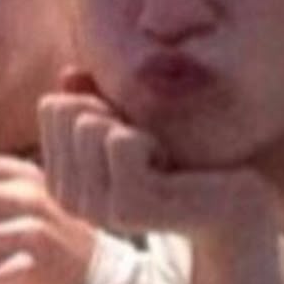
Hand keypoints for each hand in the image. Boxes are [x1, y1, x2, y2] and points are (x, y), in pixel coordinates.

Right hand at [39, 70, 283, 283]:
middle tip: (144, 144)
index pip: (52, 105)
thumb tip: (68, 74)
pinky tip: (170, 168)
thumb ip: (91, 96)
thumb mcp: (124, 118)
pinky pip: (119, 141)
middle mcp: (69, 199)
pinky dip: (150, 139)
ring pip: (88, 124)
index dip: (94, 102)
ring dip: (132, 126)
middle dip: (110, 109)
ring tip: (158, 158)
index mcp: (60, 179)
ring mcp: (95, 208)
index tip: (125, 132)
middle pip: (65, 110)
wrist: (231, 200)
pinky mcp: (127, 209)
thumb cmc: (177, 150)